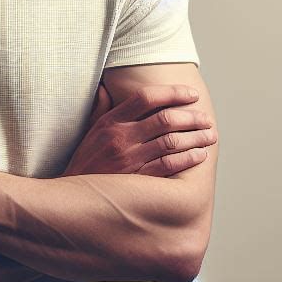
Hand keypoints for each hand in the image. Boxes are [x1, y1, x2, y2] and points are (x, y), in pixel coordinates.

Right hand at [63, 84, 217, 177]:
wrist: (72, 194)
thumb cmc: (86, 160)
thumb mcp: (90, 130)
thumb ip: (101, 107)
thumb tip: (106, 87)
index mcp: (111, 121)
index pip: (147, 97)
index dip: (173, 92)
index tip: (192, 95)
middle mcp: (121, 137)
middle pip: (165, 119)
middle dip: (192, 117)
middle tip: (207, 119)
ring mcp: (129, 159)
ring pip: (171, 142)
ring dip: (196, 138)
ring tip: (210, 136)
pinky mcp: (136, 179)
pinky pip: (168, 166)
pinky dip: (187, 159)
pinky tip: (199, 155)